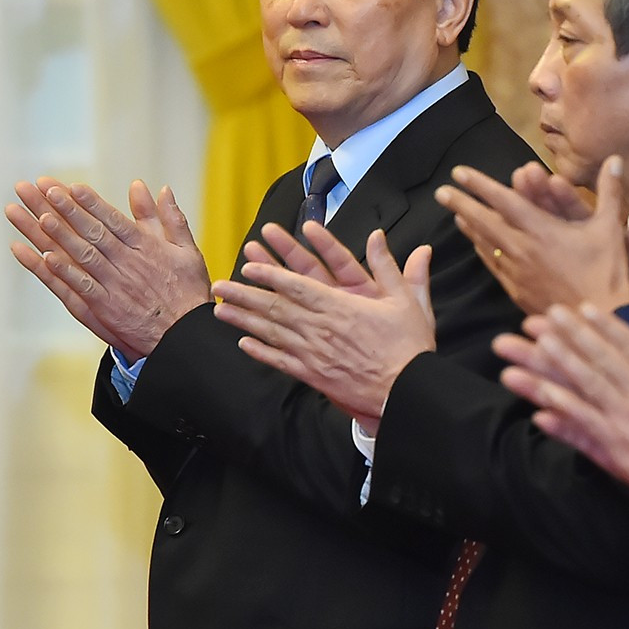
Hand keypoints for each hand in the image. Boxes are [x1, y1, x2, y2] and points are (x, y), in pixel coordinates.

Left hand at [6, 177, 210, 358]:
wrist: (186, 334)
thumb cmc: (188, 291)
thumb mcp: (187, 249)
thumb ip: (170, 218)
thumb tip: (161, 189)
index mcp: (146, 246)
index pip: (113, 219)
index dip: (91, 202)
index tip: (72, 186)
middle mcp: (128, 262)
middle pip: (93, 232)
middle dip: (68, 210)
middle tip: (47, 191)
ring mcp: (115, 284)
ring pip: (83, 254)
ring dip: (60, 235)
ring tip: (40, 216)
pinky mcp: (106, 306)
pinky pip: (81, 285)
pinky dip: (64, 271)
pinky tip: (46, 257)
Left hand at [209, 222, 435, 423]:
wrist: (407, 391)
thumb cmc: (409, 347)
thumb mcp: (408, 301)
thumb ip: (391, 267)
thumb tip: (381, 236)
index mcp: (341, 307)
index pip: (298, 286)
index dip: (270, 274)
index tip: (249, 266)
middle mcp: (321, 328)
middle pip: (275, 307)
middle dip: (245, 295)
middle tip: (219, 286)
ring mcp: (314, 353)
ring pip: (272, 333)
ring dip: (244, 321)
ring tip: (219, 311)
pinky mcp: (314, 375)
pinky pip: (281, 362)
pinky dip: (260, 353)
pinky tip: (244, 344)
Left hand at [437, 157, 628, 314]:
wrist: (595, 321)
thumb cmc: (607, 275)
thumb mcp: (612, 229)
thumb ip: (611, 192)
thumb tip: (615, 160)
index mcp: (542, 230)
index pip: (504, 201)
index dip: (480, 185)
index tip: (460, 173)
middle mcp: (524, 249)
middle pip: (484, 222)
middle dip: (461, 204)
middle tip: (442, 192)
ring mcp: (518, 272)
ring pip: (486, 245)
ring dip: (469, 227)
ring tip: (456, 215)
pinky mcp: (518, 291)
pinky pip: (494, 266)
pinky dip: (483, 252)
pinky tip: (478, 247)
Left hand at [494, 292, 628, 501]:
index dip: (602, 326)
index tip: (579, 309)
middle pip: (599, 360)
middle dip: (570, 336)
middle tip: (544, 318)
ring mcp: (625, 423)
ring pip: (584, 390)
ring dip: (555, 369)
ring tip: (531, 351)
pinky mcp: (617, 453)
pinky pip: (583, 431)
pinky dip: (561, 419)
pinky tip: (538, 410)